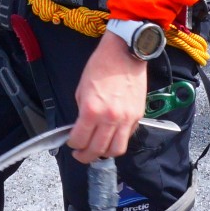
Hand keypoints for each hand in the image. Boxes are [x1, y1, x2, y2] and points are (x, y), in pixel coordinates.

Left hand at [69, 33, 148, 163]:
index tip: (71, 145)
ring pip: (116, 150)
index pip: (80, 140)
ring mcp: (126, 119)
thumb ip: (82, 112)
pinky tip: (111, 136)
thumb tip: (81, 128)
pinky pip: (127, 137)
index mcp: (92, 110)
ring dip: (104, 154)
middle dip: (86, 157)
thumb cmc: (100, 67)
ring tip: (97, 150)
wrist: (125, 53)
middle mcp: (110, 118)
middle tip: (81, 155)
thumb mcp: (81, 90)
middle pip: (98, 150)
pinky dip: (118, 141)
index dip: (73, 146)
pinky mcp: (138, 116)